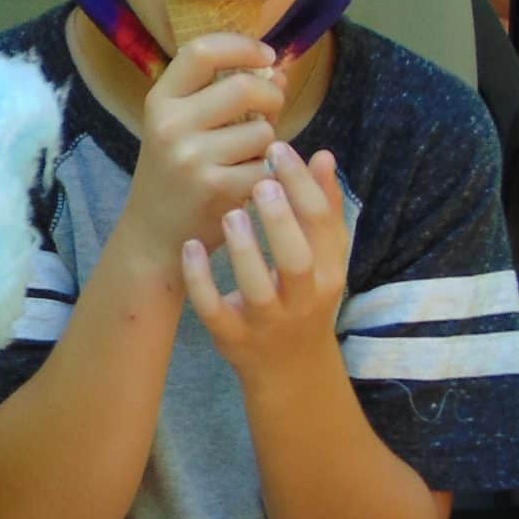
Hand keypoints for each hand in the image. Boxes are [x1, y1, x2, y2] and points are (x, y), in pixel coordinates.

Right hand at [111, 34, 284, 273]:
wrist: (153, 235)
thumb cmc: (174, 173)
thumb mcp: (180, 126)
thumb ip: (221, 94)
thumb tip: (278, 72)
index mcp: (160, 101)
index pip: (201, 51)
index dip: (241, 46)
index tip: (266, 55)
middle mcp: (171, 126)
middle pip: (244, 86)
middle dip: (271, 96)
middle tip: (271, 110)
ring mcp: (193, 159)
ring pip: (263, 131)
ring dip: (267, 142)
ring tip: (247, 156)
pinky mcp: (218, 189)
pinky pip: (267, 165)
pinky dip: (267, 173)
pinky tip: (248, 182)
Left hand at [184, 141, 351, 375]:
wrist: (290, 368)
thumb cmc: (303, 297)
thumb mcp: (323, 258)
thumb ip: (323, 209)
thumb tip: (322, 155)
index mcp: (328, 270)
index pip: (323, 223)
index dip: (303, 185)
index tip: (278, 149)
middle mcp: (303, 297)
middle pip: (297, 259)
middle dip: (280, 219)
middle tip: (258, 180)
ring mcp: (267, 320)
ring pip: (258, 288)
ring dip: (244, 249)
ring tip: (229, 214)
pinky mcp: (233, 336)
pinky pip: (214, 309)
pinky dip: (201, 279)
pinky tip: (190, 247)